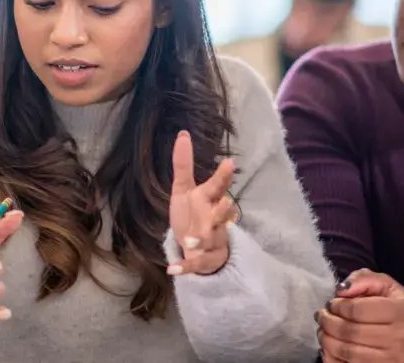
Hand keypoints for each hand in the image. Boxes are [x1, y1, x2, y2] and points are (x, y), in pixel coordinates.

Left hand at [168, 130, 235, 276]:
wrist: (198, 249)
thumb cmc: (192, 214)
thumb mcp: (184, 190)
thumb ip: (184, 164)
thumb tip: (183, 134)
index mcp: (208, 200)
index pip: (217, 186)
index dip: (223, 176)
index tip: (229, 163)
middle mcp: (214, 219)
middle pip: (223, 212)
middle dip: (223, 209)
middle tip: (224, 202)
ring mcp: (212, 240)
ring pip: (213, 238)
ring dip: (203, 239)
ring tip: (192, 241)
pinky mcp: (203, 259)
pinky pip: (196, 264)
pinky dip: (186, 268)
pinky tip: (173, 270)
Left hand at [316, 269, 403, 362]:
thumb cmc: (399, 310)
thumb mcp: (388, 287)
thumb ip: (365, 279)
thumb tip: (341, 290)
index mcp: (403, 312)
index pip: (358, 310)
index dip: (337, 306)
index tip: (332, 303)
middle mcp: (401, 339)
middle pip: (350, 332)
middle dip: (328, 322)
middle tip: (321, 315)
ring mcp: (392, 361)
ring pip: (347, 352)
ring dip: (327, 340)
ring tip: (323, 330)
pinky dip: (333, 358)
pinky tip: (330, 347)